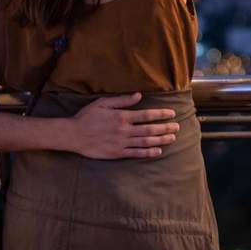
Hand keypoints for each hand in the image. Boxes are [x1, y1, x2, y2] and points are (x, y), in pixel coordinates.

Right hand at [57, 92, 179, 158]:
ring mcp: (121, 143)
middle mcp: (124, 130)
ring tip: (172, 138)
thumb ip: (122, 100)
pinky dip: (148, 152)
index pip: (146, 115)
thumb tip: (138, 95)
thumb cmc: (87, 117)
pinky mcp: (117, 153)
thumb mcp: (103, 103)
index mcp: (122, 116)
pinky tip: (158, 151)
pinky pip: (136, 153)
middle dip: (165, 127)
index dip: (161, 114)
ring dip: (161, 139)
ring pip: (146, 141)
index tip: (172, 113)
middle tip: (177, 127)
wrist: (73, 135)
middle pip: (150, 129)